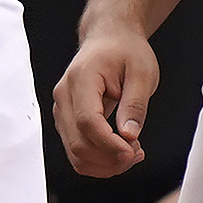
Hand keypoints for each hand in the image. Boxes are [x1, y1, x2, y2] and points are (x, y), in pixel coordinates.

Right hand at [54, 21, 160, 176]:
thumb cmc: (125, 51)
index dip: (109, 144)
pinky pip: (76, 150)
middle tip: (138, 154)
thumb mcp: (142, 73)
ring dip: (104, 164)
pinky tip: (119, 152)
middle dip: (110, 159)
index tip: (133, 152)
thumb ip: (135, 104)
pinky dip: (98, 160)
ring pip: (75, 153)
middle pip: (78, 144)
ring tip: (131, 154)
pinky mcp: (66, 120)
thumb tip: (128, 135)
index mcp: (81, 79)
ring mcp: (61, 110)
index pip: (88, 122)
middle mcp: (64, 96)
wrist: (109, 38)